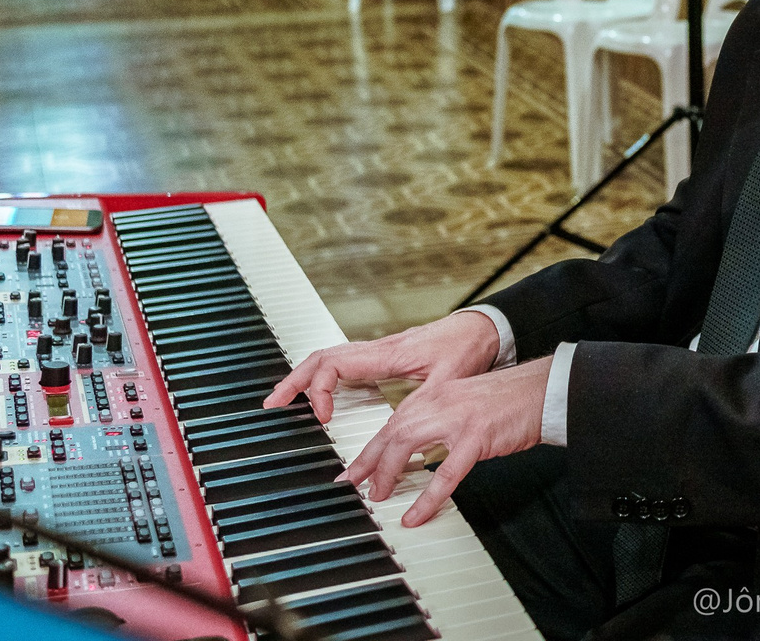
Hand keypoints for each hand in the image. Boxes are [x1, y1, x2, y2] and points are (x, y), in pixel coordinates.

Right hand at [262, 309, 502, 423]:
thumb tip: (397, 432)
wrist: (486, 327)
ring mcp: (381, 351)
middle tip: (273, 404)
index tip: (324, 418)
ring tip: (285, 400)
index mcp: (389, 353)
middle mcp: (379, 349)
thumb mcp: (450, 380)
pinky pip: (345, 362)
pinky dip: (325, 376)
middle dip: (294, 380)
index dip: (321, 391)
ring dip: (306, 377)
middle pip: (322, 357)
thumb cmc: (470, 348)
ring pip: (330, 357)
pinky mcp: (387, 356)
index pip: (335, 364)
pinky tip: (322, 393)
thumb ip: (423, 403)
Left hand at [340, 355, 551, 526]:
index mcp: (437, 393)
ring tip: (380, 497)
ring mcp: (457, 419)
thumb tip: (416, 448)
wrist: (543, 390)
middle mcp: (440, 402)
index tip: (354, 469)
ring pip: (408, 446)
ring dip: (388, 473)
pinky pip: (445, 474)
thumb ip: (439, 420)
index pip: (393, 421)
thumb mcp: (465, 403)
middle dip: (368, 461)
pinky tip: (416, 515)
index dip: (370, 447)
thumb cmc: (510, 401)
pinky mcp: (476, 437)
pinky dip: (427, 498)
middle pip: (392, 432)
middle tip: (356, 486)